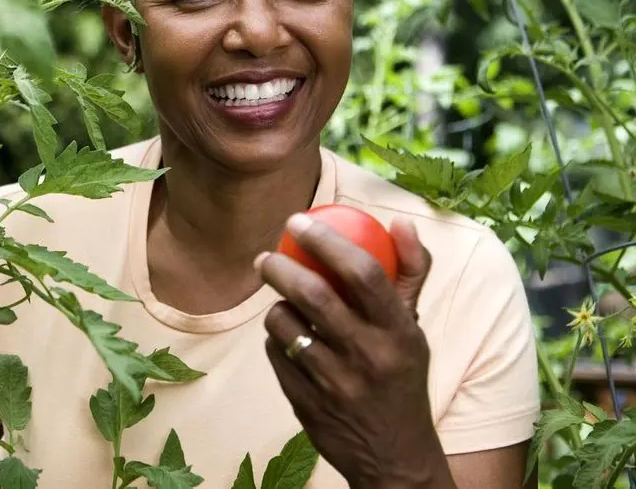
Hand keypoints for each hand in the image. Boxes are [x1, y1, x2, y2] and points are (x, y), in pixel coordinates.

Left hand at [255, 212, 453, 488]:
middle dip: (280, 268)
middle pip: (313, 295)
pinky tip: (288, 340)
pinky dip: (275, 338)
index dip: (327, 240)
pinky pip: (275, 352)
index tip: (299, 222)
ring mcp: (335, 382)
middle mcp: (369, 356)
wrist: (394, 456)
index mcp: (399, 332)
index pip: (364, 273)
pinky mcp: (306, 402)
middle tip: (265, 257)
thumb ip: (409, 274)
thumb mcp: (414, 330)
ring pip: (284, 324)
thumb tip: (401, 222)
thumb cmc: (401, 377)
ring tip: (283, 305)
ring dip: (277, 307)